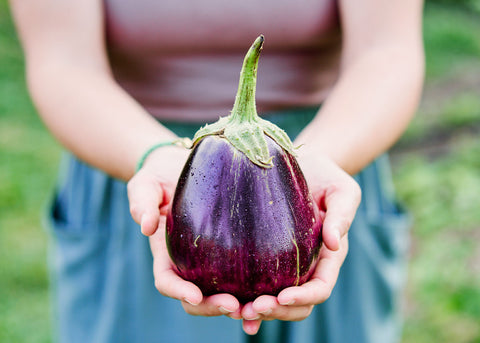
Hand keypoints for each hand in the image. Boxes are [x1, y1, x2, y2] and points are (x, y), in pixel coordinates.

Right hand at [127, 145, 241, 317]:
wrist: (180, 169)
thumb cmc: (160, 178)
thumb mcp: (146, 186)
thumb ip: (142, 203)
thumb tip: (146, 227)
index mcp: (165, 255)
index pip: (167, 281)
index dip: (179, 292)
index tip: (194, 296)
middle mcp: (188, 264)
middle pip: (197, 298)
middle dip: (213, 307)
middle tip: (235, 307)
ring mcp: (210, 261)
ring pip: (222, 293)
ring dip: (238, 305)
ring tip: (258, 307)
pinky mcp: (231, 252)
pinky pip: (243, 276)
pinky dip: (255, 289)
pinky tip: (274, 291)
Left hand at [239, 153, 360, 334]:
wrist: (305, 166)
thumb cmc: (327, 177)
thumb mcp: (342, 191)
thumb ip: (342, 215)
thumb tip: (335, 243)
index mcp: (329, 256)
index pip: (320, 287)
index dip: (304, 297)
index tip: (283, 297)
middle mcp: (308, 267)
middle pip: (298, 304)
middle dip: (279, 311)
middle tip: (255, 309)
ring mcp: (287, 265)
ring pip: (278, 302)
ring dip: (262, 312)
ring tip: (241, 312)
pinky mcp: (267, 257)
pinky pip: (259, 285)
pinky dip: (248, 301)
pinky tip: (233, 308)